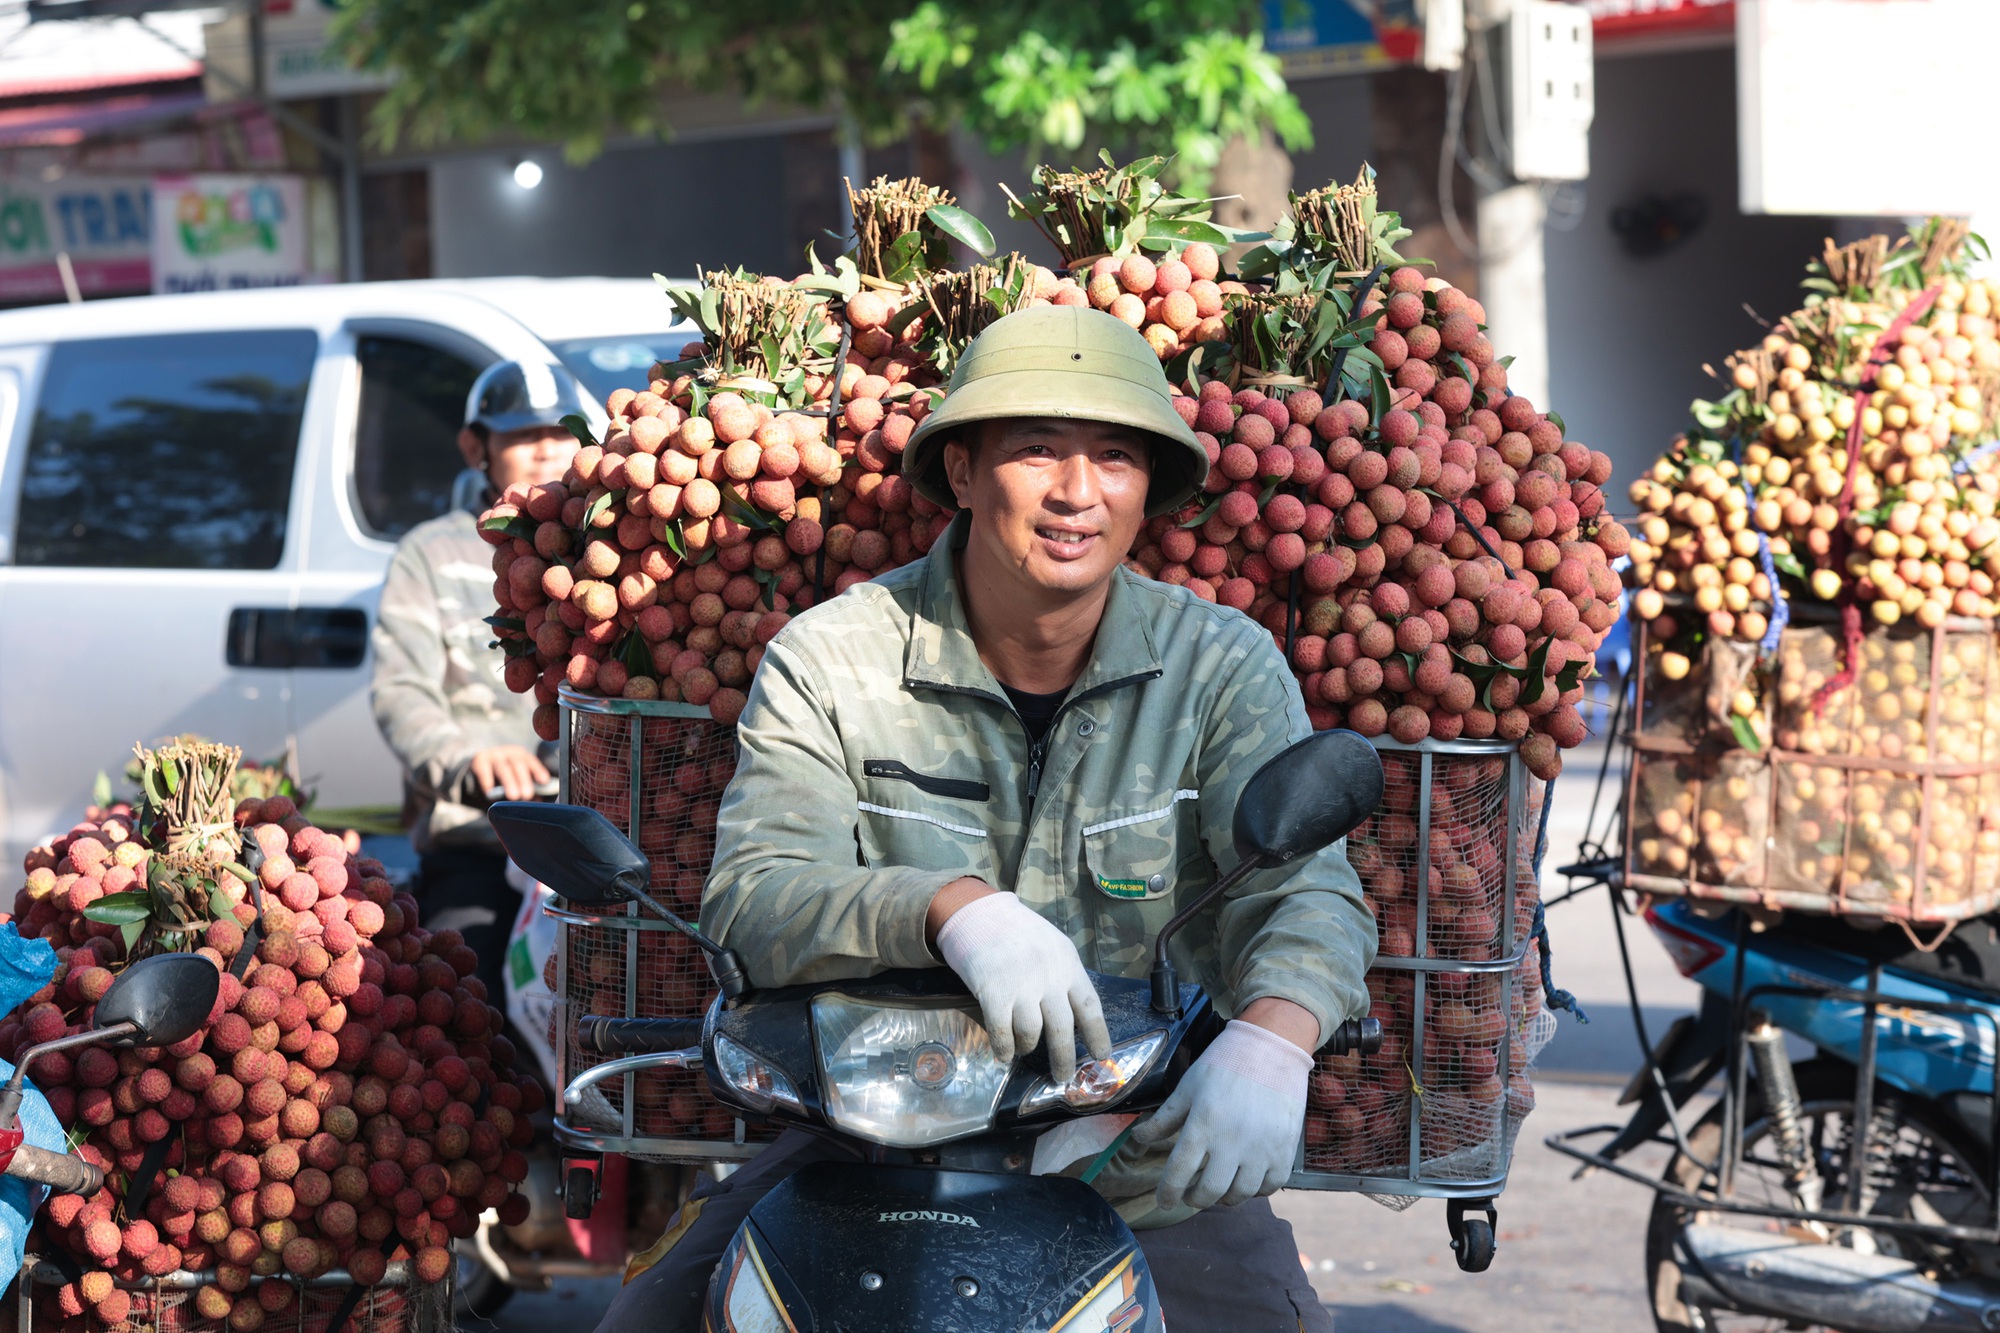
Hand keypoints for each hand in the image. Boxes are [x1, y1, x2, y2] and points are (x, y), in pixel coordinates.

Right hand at [470, 745, 550, 801]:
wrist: (476, 770)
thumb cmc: (503, 778)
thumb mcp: (515, 780)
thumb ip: (525, 788)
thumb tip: (538, 801)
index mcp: (521, 755)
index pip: (531, 761)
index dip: (538, 770)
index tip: (544, 781)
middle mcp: (508, 752)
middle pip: (518, 764)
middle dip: (524, 780)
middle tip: (527, 795)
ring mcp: (493, 755)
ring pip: (503, 768)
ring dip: (509, 782)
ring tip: (514, 796)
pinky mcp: (479, 760)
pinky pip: (484, 770)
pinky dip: (487, 781)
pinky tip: (490, 792)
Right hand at [933, 891, 1111, 1083]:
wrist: (980, 914)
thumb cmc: (1019, 933)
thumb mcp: (1053, 947)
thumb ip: (1064, 976)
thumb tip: (1073, 1014)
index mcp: (1068, 965)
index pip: (1089, 1006)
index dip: (1098, 1034)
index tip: (1102, 1056)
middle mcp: (1049, 978)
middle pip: (1063, 1028)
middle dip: (1064, 1058)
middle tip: (1062, 1077)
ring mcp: (1022, 986)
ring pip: (1031, 1033)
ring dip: (1027, 1047)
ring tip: (1023, 1050)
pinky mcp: (994, 992)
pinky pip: (1002, 1031)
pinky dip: (1003, 1048)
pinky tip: (1003, 1054)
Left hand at [1130, 1019, 1312, 1210]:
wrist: (1272, 1048)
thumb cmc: (1224, 1065)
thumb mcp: (1188, 1087)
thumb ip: (1165, 1118)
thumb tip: (1138, 1139)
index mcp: (1203, 1123)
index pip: (1179, 1172)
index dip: (1168, 1193)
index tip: (1164, 1202)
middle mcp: (1232, 1141)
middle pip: (1210, 1191)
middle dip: (1195, 1199)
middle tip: (1191, 1195)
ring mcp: (1262, 1149)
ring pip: (1240, 1194)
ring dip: (1225, 1197)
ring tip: (1219, 1187)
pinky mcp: (1285, 1151)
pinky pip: (1269, 1187)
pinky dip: (1255, 1190)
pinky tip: (1246, 1179)